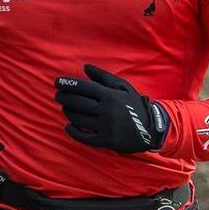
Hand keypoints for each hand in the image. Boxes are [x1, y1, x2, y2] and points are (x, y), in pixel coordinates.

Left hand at [55, 64, 169, 153]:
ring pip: (77, 119)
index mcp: (110, 96)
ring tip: (66, 107)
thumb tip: (85, 68)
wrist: (151, 129)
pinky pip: (83, 137)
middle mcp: (107, 111)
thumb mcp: (123, 87)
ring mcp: (105, 127)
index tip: (57, 82)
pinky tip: (69, 126)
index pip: (83, 88)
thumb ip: (103, 77)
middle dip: (64, 98)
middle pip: (77, 103)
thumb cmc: (134, 104)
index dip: (68, 84)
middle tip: (58, 95)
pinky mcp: (105, 141)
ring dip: (68, 112)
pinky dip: (73, 131)